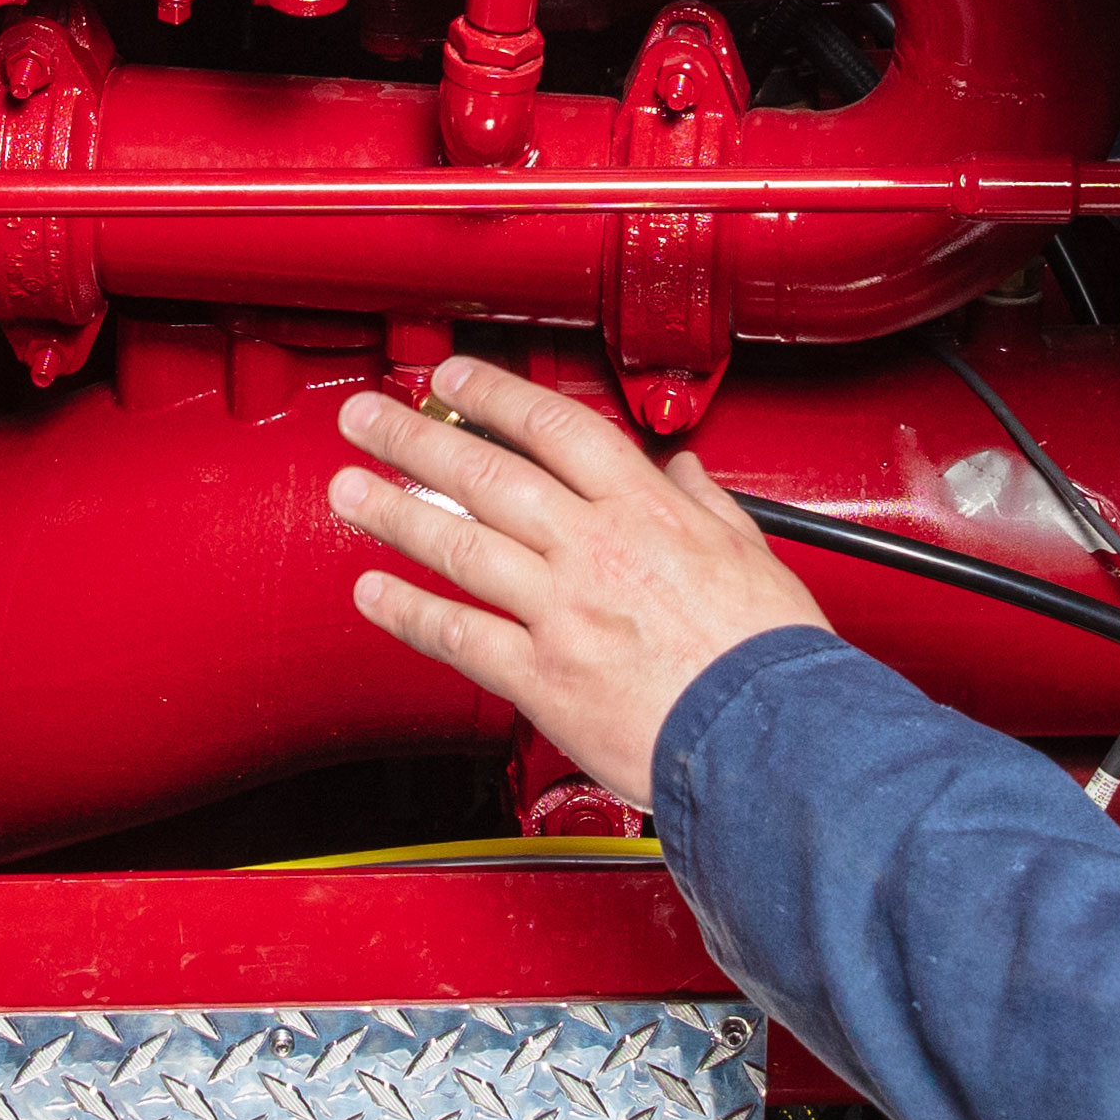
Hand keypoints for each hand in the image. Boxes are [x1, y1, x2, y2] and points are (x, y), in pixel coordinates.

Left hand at [327, 356, 827, 814]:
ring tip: (349, 490)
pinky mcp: (544, 676)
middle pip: (488, 474)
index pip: (555, 430)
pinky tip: (375, 593)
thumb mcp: (754, 557)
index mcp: (648, 513)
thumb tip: (687, 474)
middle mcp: (596, 550)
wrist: (770, 739)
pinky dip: (410, 612)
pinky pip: (461, 636)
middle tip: (369, 418)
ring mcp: (563, 611)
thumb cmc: (770, 660)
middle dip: (417, 438)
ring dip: (395, 513)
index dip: (494, 396)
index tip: (456, 379)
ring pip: (461, 543)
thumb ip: (709, 508)